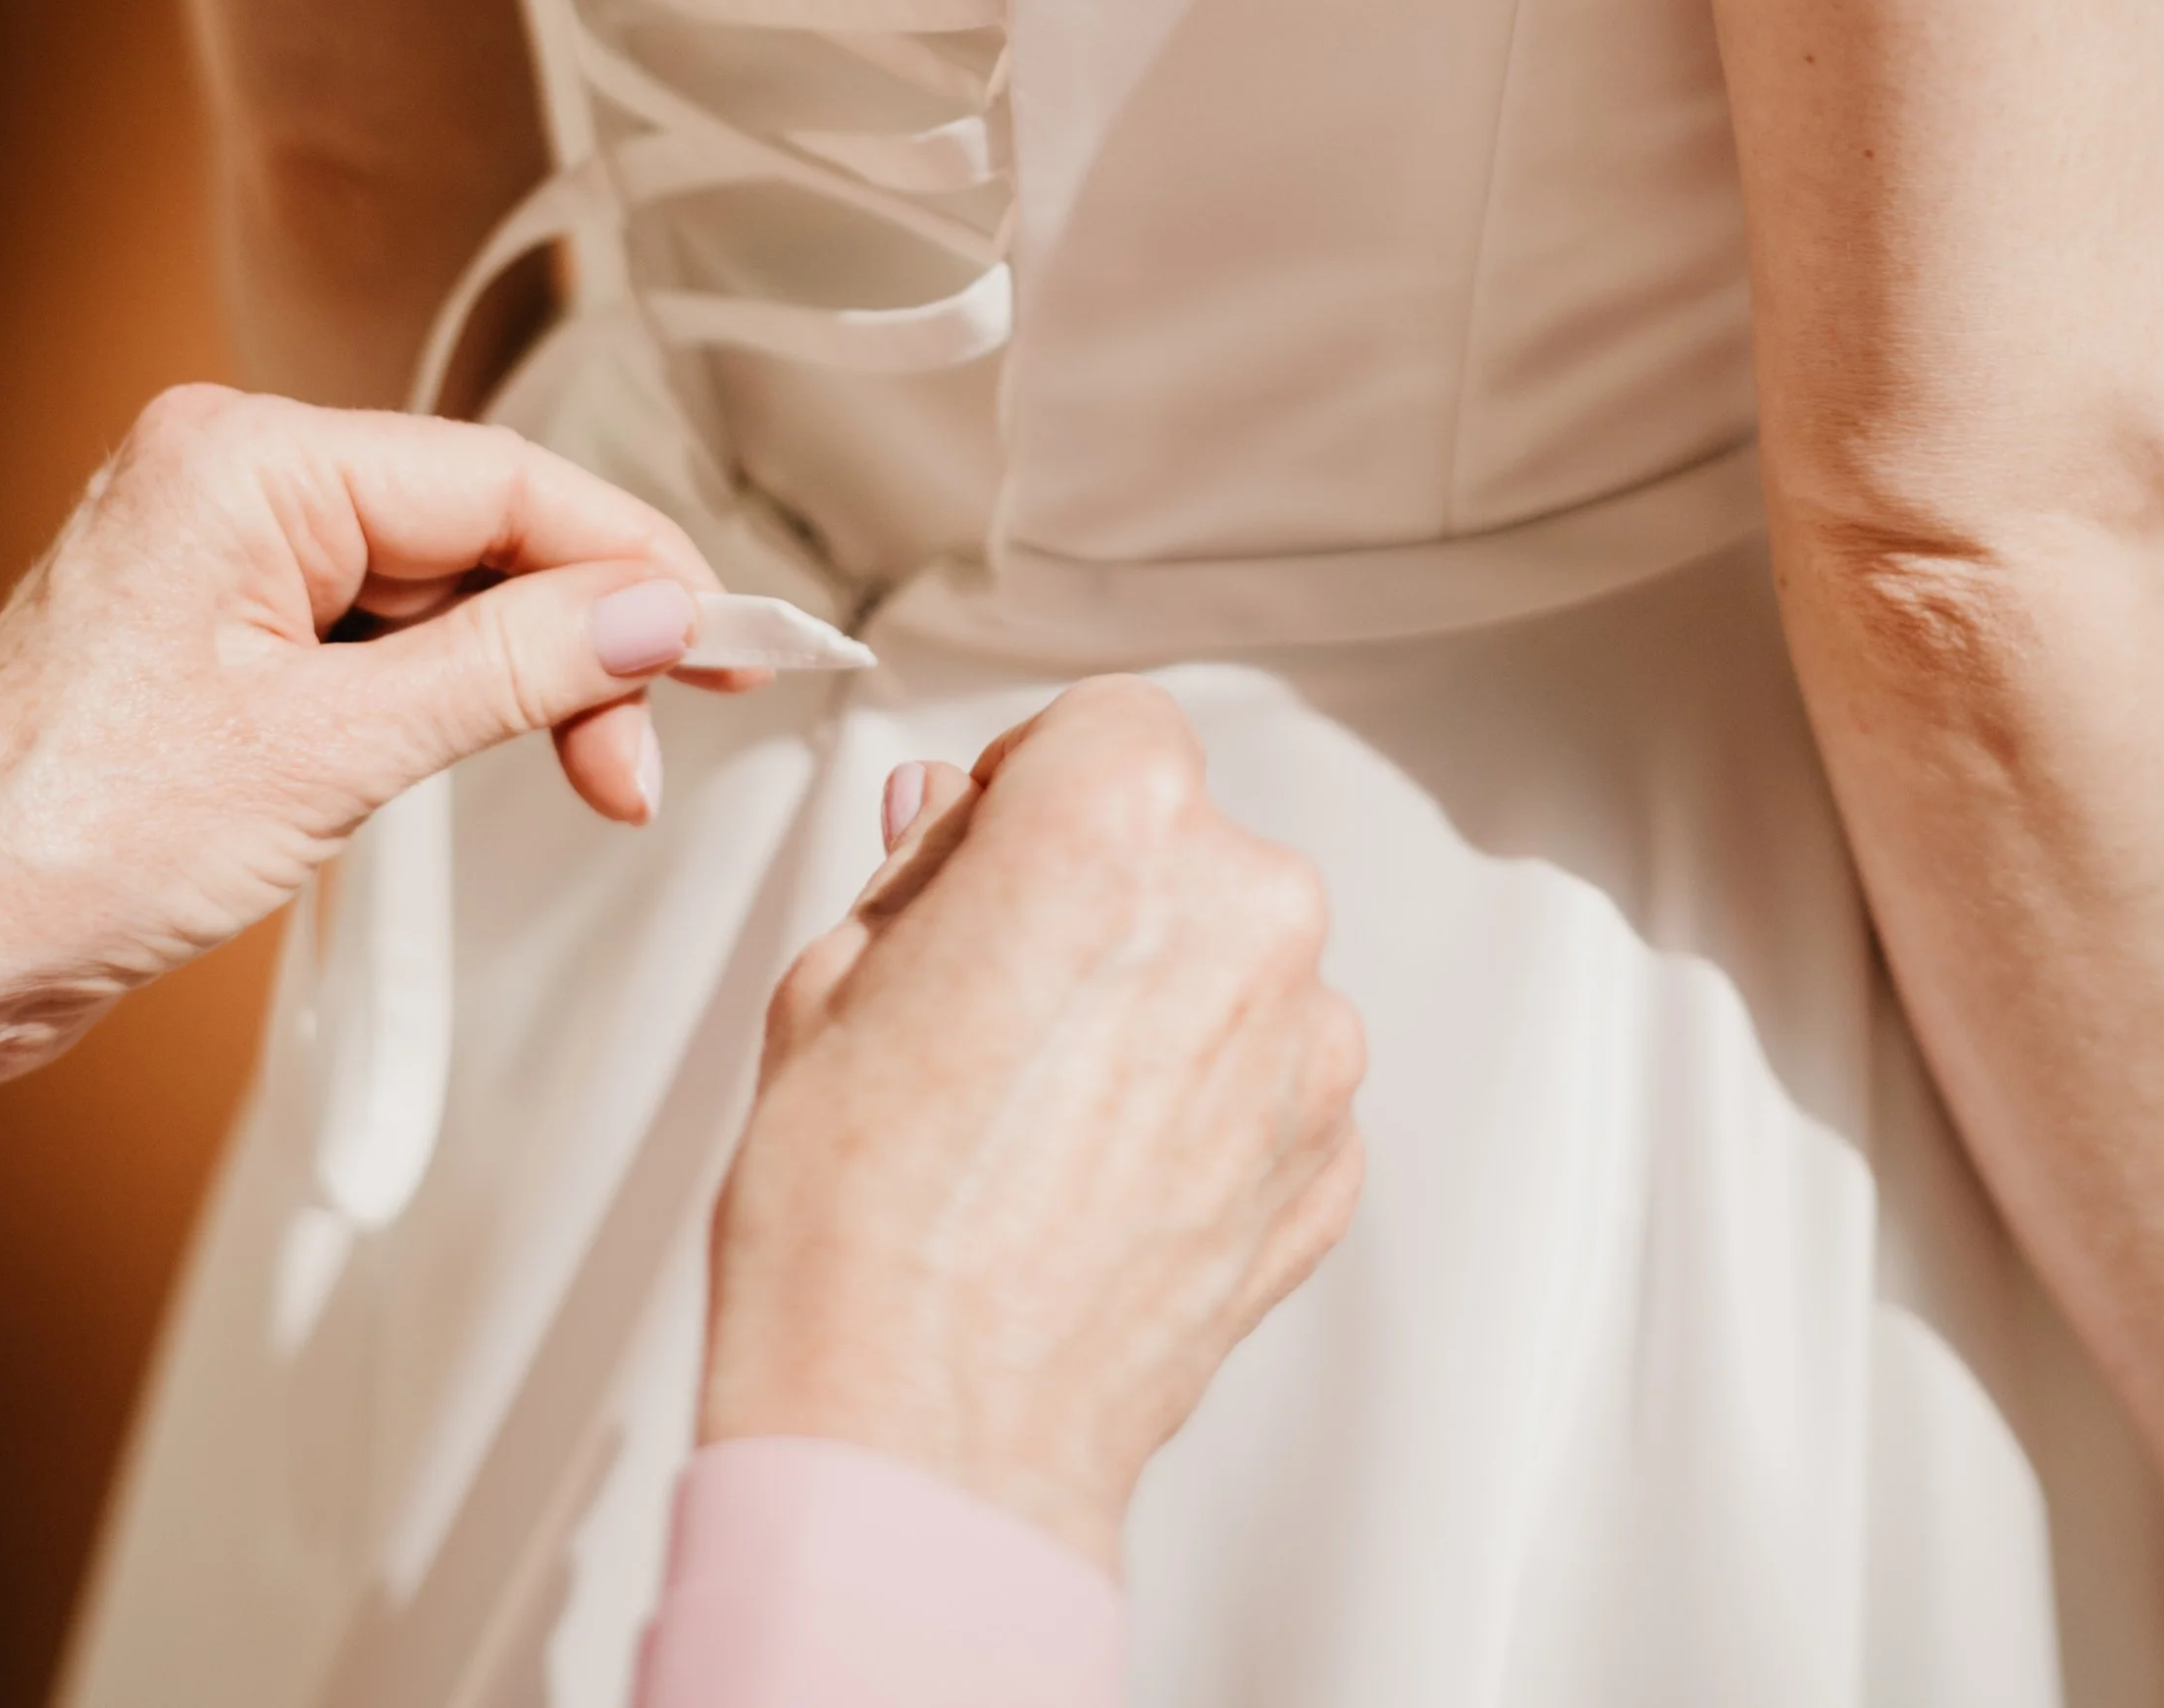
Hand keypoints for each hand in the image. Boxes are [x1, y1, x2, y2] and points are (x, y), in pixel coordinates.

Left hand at [0, 382, 735, 1091]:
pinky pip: (379, 628)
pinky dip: (450, 693)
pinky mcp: (217, 623)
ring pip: (441, 586)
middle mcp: (230, 477)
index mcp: (245, 462)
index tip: (724, 636)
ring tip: (592, 773)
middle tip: (650, 744)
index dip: (631, 563)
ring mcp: (221, 551)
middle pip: (482, 530)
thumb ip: (511, 669)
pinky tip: (500, 746)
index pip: (502, 482)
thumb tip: (648, 616)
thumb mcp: (327, 754)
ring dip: (524, 678)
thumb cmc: (55, 844)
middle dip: (581, 641)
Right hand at [699, 676, 1365, 1571]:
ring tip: (1038, 1116)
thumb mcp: (834, 980)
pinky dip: (1203, 1117)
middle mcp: (1244, 911)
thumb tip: (954, 815)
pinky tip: (1094, 1186)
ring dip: (1163, 1005)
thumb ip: (926, 870)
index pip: (1109, 723)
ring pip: (1234, 964)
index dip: (1035, 783)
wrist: (922, 1440)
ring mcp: (1306, 1047)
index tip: (990, 846)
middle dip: (1102, 895)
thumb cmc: (857, 1222)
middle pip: (1183, 843)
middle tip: (992, 1001)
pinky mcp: (1329, 1166)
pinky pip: (1270, 1088)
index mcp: (1117, 823)